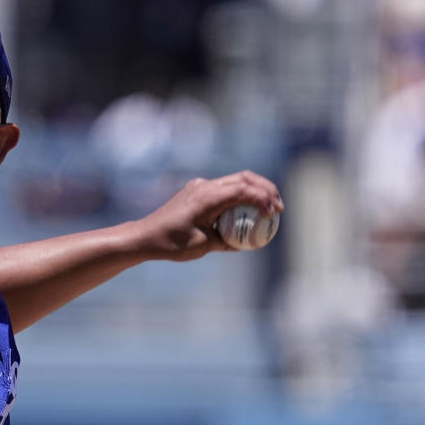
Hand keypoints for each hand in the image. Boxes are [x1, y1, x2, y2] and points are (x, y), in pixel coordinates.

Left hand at [131, 170, 283, 260]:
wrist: (145, 236)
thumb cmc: (172, 243)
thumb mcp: (204, 246)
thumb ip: (228, 240)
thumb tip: (251, 241)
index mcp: (207, 197)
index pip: (244, 190)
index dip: (264, 198)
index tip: (275, 213)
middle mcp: (204, 186)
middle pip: (244, 178)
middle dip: (266, 189)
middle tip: (279, 207)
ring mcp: (200, 186)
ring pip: (236, 180)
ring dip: (255, 190)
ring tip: (270, 207)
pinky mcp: (197, 191)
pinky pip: (225, 189)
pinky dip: (240, 196)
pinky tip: (248, 211)